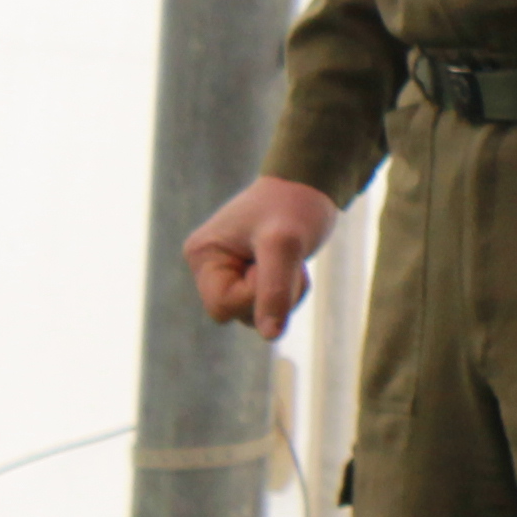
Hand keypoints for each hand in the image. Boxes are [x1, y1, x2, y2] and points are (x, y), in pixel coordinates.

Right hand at [182, 178, 341, 339]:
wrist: (312, 181)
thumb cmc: (296, 205)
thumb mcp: (287, 245)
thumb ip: (275, 290)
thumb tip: (270, 335)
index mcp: (203, 255)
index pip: (223, 306)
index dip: (257, 294)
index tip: (276, 263)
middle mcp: (209, 265)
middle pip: (237, 313)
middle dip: (272, 295)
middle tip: (288, 260)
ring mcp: (229, 271)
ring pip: (255, 312)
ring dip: (284, 294)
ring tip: (292, 260)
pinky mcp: (249, 273)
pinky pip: (267, 303)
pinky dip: (287, 290)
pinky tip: (292, 264)